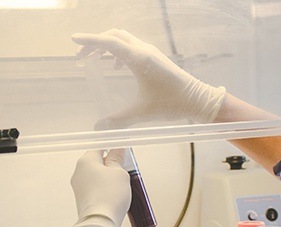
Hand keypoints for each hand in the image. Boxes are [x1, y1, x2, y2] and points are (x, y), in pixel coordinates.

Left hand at [60, 149, 130, 226]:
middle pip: (97, 162)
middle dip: (111, 164)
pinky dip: (105, 188)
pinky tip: (115, 195)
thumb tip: (117, 150)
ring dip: (108, 177)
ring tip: (122, 184)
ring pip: (96, 175)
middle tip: (125, 169)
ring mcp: (79, 187)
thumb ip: (117, 159)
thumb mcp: (119, 172)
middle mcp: (78, 172)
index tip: (122, 152)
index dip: (112, 148)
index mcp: (86, 161)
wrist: (101, 222)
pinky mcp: (83, 199)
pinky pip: (95, 188)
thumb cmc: (110, 195)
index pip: (99, 147)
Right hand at [71, 29, 225, 128]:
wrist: (197, 100)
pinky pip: (134, 47)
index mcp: (139, 58)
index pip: (108, 43)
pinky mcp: (157, 58)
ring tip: (96, 60)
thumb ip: (119, 120)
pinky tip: (118, 68)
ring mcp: (152, 53)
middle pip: (114, 36)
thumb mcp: (142, 112)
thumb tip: (100, 127)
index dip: (89, 41)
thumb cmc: (172, 103)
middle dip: (96, 43)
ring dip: (108, 46)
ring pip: (125, 40)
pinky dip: (120, 52)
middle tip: (82, 56)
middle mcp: (145, 50)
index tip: (73, 41)